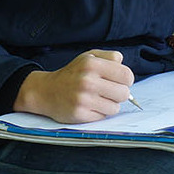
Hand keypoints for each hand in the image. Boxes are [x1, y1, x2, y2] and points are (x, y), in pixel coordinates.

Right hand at [15, 49, 134, 122]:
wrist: (46, 91)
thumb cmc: (72, 74)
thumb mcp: (89, 57)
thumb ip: (109, 57)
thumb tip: (123, 65)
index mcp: (92, 64)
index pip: (127, 75)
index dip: (126, 80)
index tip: (119, 82)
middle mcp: (87, 80)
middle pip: (124, 93)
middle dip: (119, 94)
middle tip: (108, 91)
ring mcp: (83, 98)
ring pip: (115, 107)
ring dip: (109, 105)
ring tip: (97, 99)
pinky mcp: (80, 114)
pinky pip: (103, 116)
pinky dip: (99, 113)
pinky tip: (89, 106)